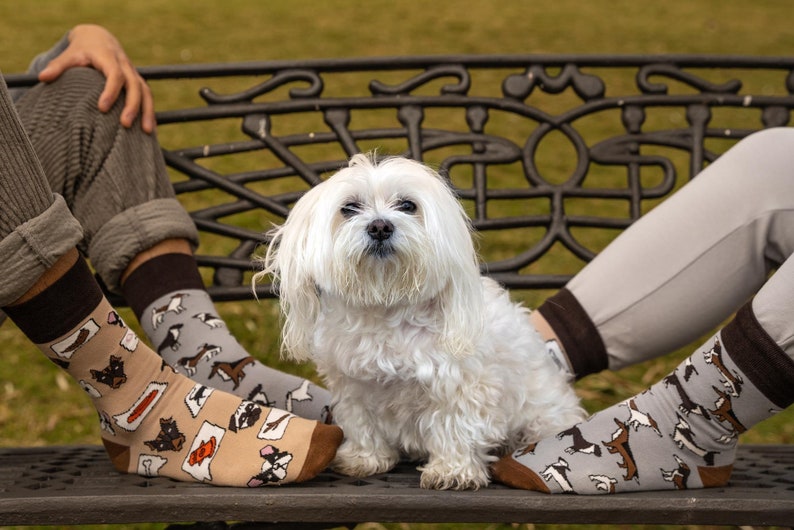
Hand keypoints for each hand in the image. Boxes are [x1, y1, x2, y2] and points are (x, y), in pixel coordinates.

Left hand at [37, 24, 155, 132]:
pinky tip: (150, 130)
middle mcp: (125, 66)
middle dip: (132, 105)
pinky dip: (150, 112)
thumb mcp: (69, 54)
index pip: (115, 74)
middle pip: (135, 85)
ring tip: (147, 132)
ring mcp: (134, 74)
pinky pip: (147, 97)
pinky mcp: (137, 82)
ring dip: (148, 112)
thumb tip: (43, 77)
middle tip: (125, 124)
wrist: (99, 38)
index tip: (102, 108)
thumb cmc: (82, 50)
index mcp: (109, 58)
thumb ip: (57, 66)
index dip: (111, 91)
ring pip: (146, 92)